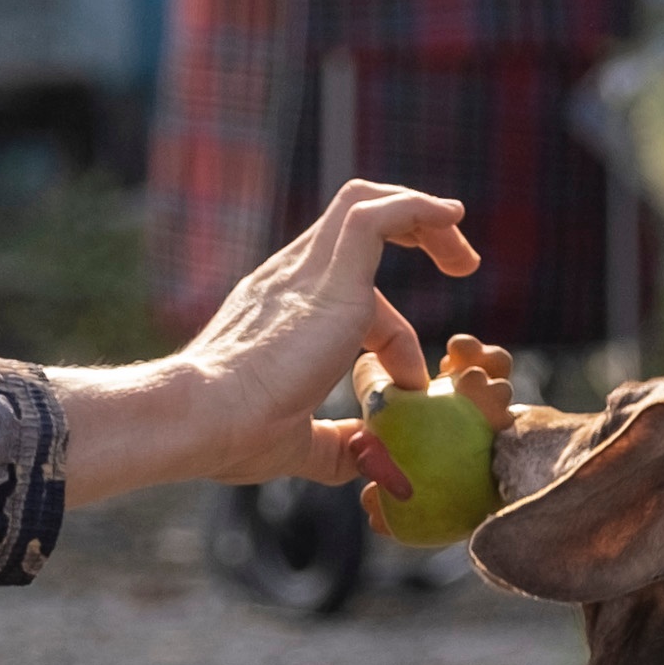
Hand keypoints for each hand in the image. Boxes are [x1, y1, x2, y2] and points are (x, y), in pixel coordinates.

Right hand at [53, 179, 479, 503]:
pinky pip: (377, 217)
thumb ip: (333, 446)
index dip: (394, 337)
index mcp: (278, 310)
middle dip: (414, 232)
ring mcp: (306, 272)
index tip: (411, 386)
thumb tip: (366, 459)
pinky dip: (417, 209)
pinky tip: (452, 219)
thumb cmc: (232, 436)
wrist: (198, 418)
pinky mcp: (330, 279)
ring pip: (365, 205)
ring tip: (465, 253)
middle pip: (354, 222)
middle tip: (462, 264)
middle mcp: (288, 278)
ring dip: (423, 218)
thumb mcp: (294, 445)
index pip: (349, 292)